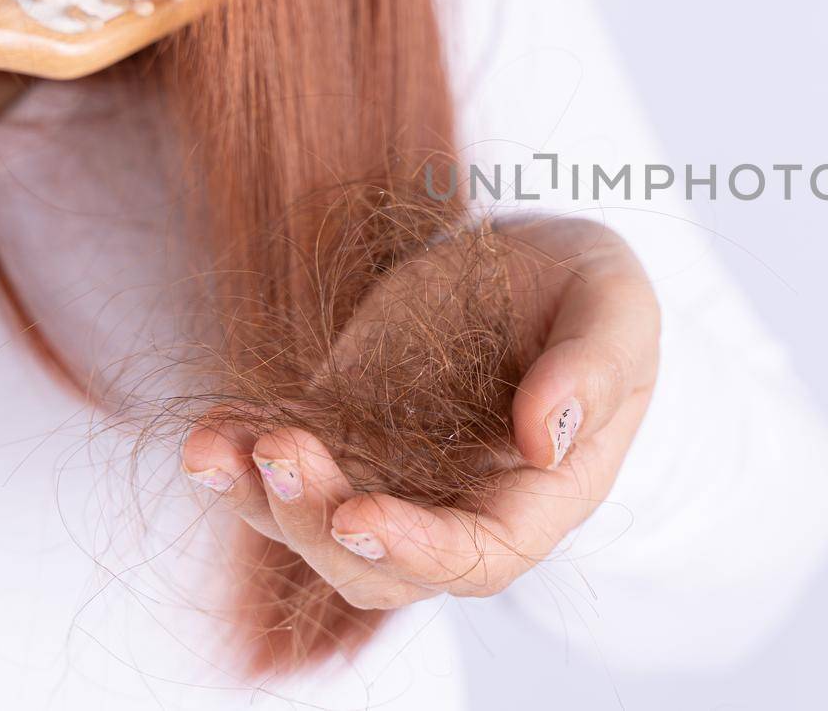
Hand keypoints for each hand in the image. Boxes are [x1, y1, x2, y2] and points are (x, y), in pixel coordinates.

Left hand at [181, 216, 660, 608]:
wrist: (531, 260)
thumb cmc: (590, 290)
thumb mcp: (615, 307)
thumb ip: (595, 368)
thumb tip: (544, 439)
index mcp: (540, 493)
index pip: (478, 556)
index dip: (416, 553)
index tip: (357, 515)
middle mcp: (458, 503)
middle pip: (379, 567)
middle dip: (317, 527)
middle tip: (281, 453)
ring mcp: (393, 472)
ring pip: (314, 525)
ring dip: (259, 499)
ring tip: (216, 446)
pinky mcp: (343, 429)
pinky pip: (281, 462)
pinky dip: (238, 454)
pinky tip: (212, 426)